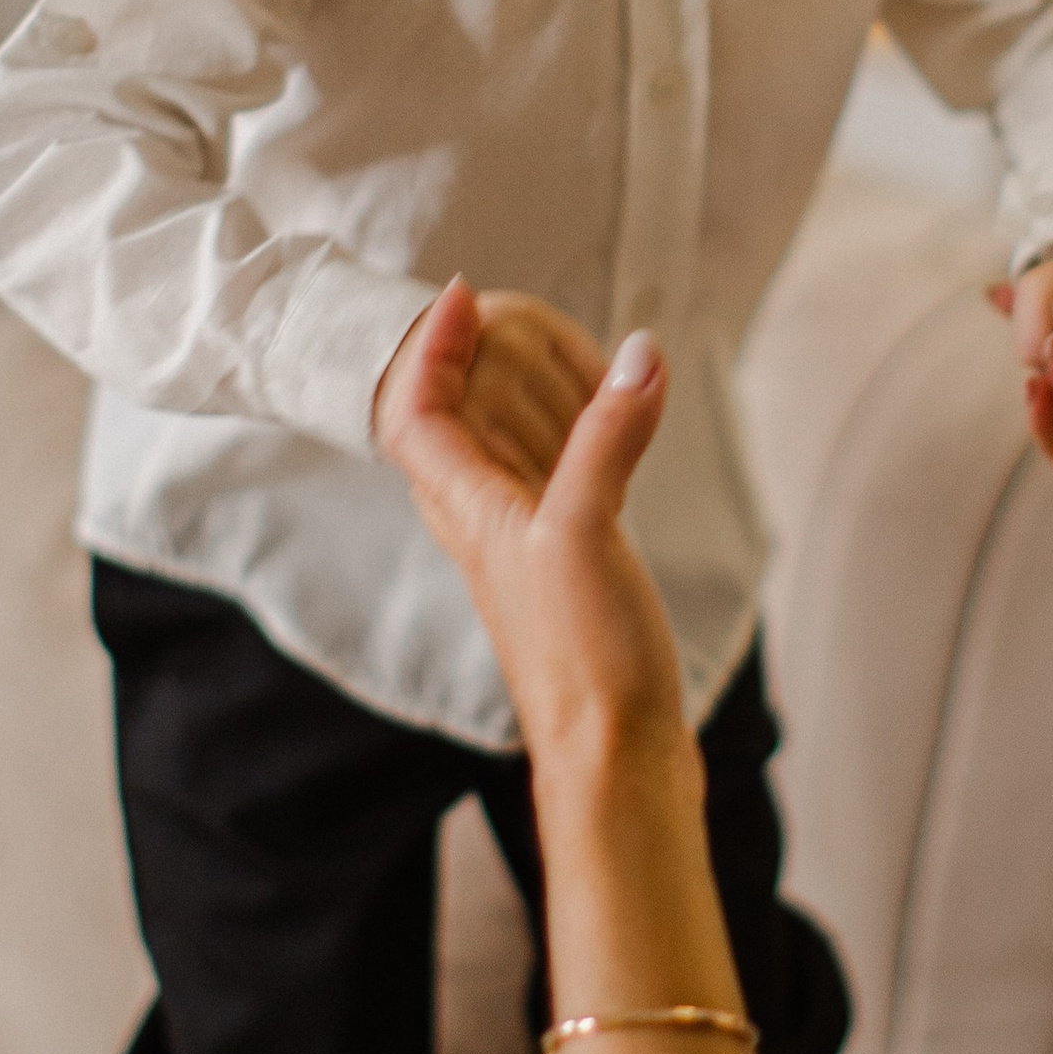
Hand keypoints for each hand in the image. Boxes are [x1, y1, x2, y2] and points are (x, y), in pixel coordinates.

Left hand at [380, 283, 687, 770]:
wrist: (614, 759)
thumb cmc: (585, 660)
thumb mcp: (588, 534)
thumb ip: (606, 441)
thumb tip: (637, 352)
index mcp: (469, 513)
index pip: (415, 413)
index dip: (429, 349)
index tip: (465, 293)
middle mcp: (486, 530)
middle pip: (445, 431)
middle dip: (464, 363)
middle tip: (503, 315)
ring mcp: (527, 555)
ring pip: (499, 461)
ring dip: (517, 402)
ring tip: (554, 359)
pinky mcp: (570, 577)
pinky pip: (552, 491)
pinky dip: (571, 446)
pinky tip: (609, 440)